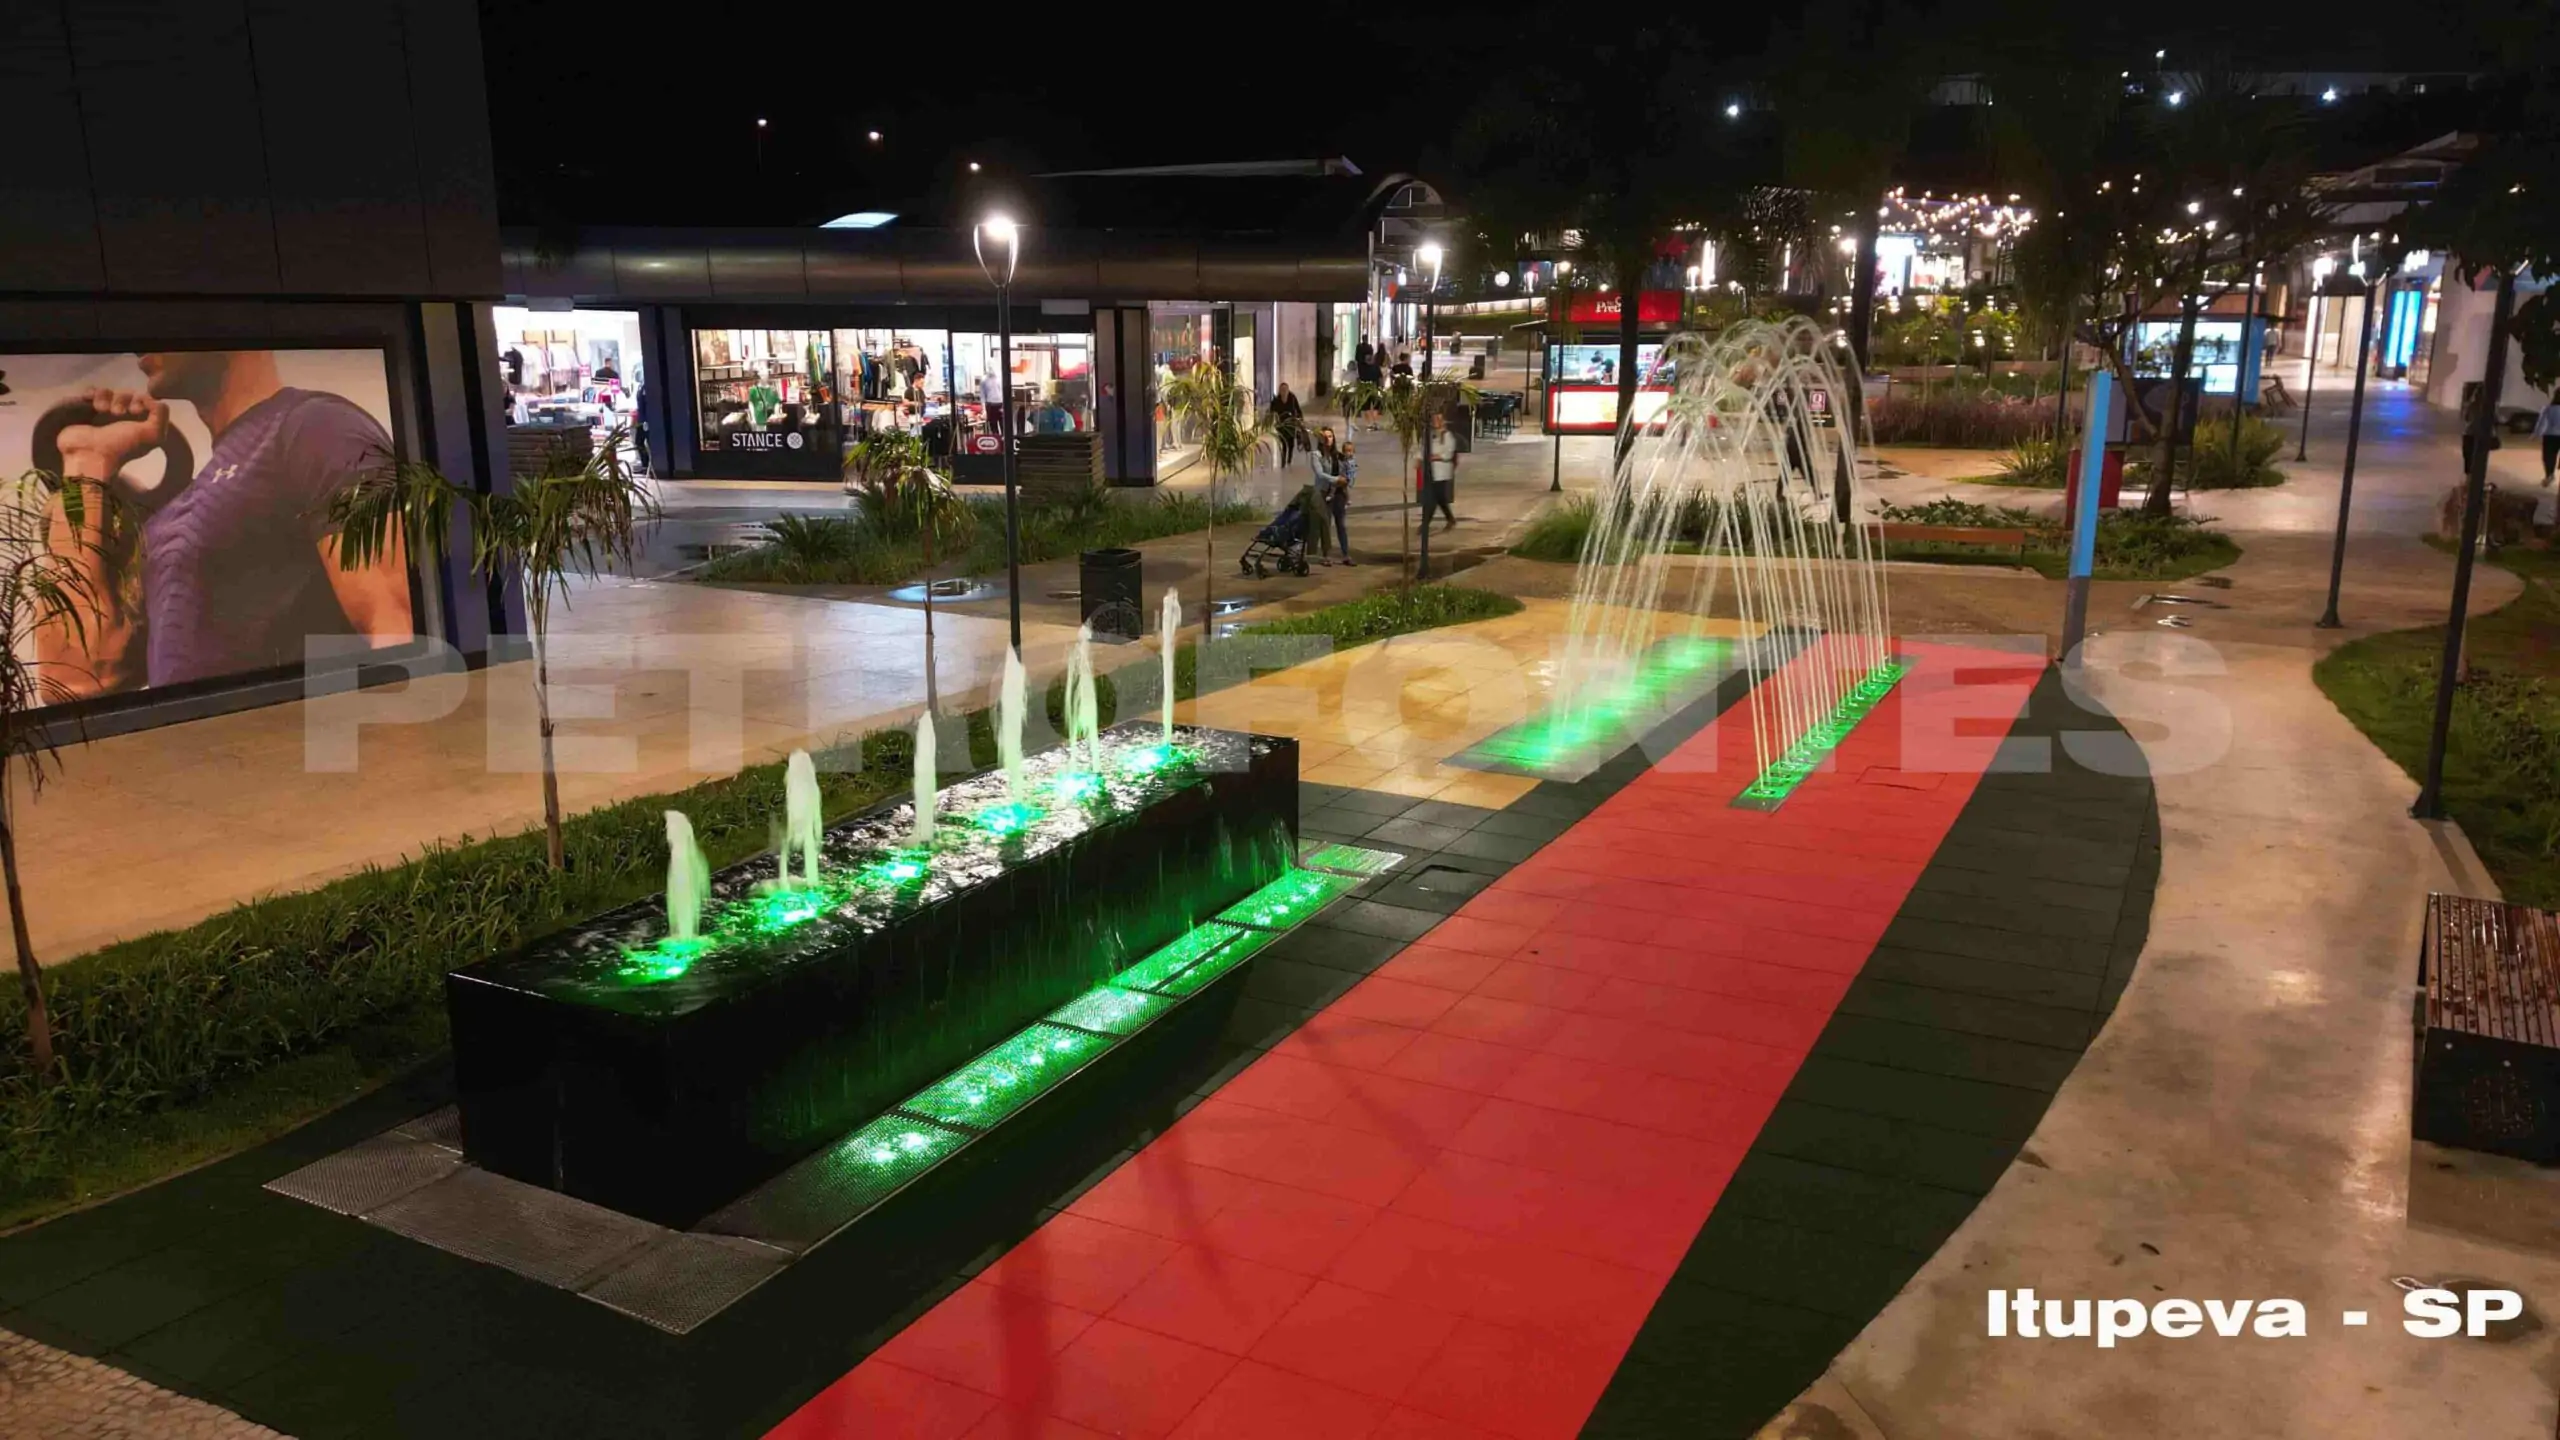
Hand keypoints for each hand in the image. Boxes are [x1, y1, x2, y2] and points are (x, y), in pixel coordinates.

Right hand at [54, 388, 170, 488]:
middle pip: (127, 394)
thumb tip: (152, 397)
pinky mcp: (82, 409)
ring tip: (102, 410)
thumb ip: (161, 414)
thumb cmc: (121, 446)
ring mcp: (101, 414)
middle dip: (124, 399)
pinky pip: (91, 391)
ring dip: (107, 397)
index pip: (145, 401)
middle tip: (118, 413)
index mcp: (138, 425)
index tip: (136, 410)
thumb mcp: (153, 435)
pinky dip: (93, 393)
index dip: (143, 400)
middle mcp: (121, 419)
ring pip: (109, 391)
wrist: (88, 454)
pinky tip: (92, 403)